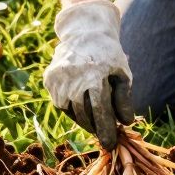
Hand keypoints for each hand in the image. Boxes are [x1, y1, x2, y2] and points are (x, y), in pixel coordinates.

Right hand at [44, 0, 134, 148]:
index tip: (110, 144)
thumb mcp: (122, 73)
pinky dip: (73, 108)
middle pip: (85, 116)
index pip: (100, 113)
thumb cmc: (108, 55)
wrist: (83, 31)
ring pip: (72, 112)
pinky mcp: (49, 80)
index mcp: (94, 78)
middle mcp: (73, 80)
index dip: (106, 131)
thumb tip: (124, 123)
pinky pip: (62, 103)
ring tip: (96, 116)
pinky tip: (82, 100)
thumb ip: (124, 98)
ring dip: (85, 119)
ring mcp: (58, 81)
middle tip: (106, 133)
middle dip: (97, 127)